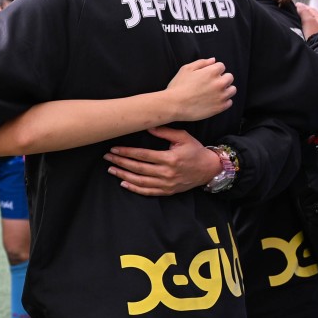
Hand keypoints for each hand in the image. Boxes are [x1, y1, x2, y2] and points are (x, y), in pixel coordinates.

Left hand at [105, 127, 221, 195]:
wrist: (209, 169)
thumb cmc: (195, 151)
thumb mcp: (183, 137)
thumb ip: (165, 132)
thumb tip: (148, 126)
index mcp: (170, 158)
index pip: (143, 155)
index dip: (127, 152)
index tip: (114, 149)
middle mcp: (167, 173)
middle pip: (138, 168)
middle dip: (121, 162)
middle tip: (107, 158)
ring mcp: (167, 184)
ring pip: (140, 181)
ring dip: (123, 175)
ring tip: (111, 170)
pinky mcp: (167, 191)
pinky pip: (148, 192)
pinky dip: (134, 188)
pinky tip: (124, 183)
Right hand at [163, 58, 234, 120]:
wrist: (174, 105)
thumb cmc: (178, 86)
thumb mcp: (186, 69)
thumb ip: (201, 63)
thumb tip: (213, 60)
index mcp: (212, 72)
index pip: (222, 66)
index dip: (214, 70)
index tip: (208, 75)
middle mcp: (219, 83)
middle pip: (229, 77)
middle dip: (222, 78)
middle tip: (212, 84)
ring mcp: (221, 96)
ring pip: (232, 90)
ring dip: (226, 90)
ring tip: (215, 93)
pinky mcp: (220, 107)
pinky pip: (229, 102)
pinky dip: (224, 101)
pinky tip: (214, 101)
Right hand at [296, 3, 317, 35]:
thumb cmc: (314, 34)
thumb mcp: (308, 21)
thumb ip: (304, 12)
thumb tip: (299, 5)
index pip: (311, 9)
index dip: (303, 7)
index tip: (296, 5)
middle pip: (316, 16)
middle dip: (308, 14)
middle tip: (300, 12)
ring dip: (312, 22)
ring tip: (305, 23)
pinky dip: (315, 29)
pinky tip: (313, 32)